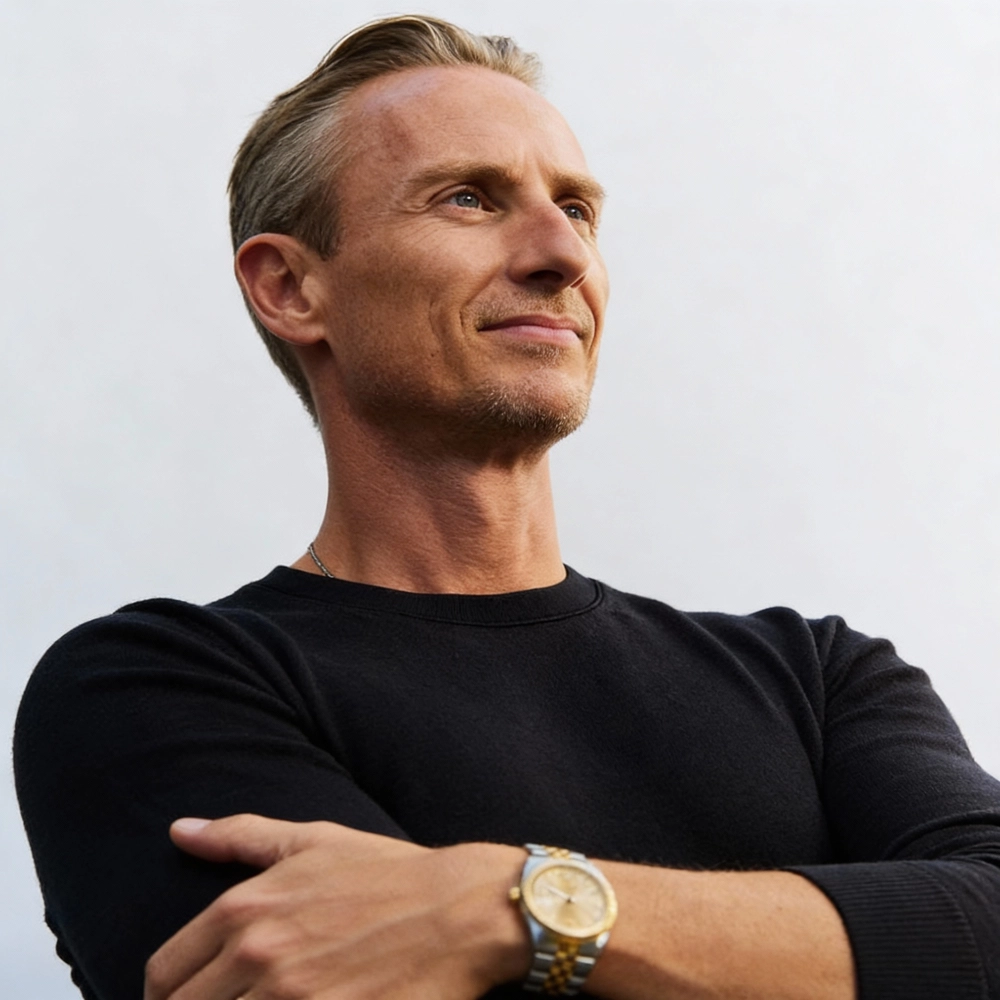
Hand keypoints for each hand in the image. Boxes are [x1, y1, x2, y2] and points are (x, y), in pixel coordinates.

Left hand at [144, 814, 529, 999]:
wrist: (460, 910)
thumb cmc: (388, 874)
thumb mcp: (313, 841)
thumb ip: (240, 836)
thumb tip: (181, 830)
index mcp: (245, 908)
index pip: (163, 974)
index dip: (163, 995)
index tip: (190, 998)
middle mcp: (259, 955)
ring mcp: (294, 999)